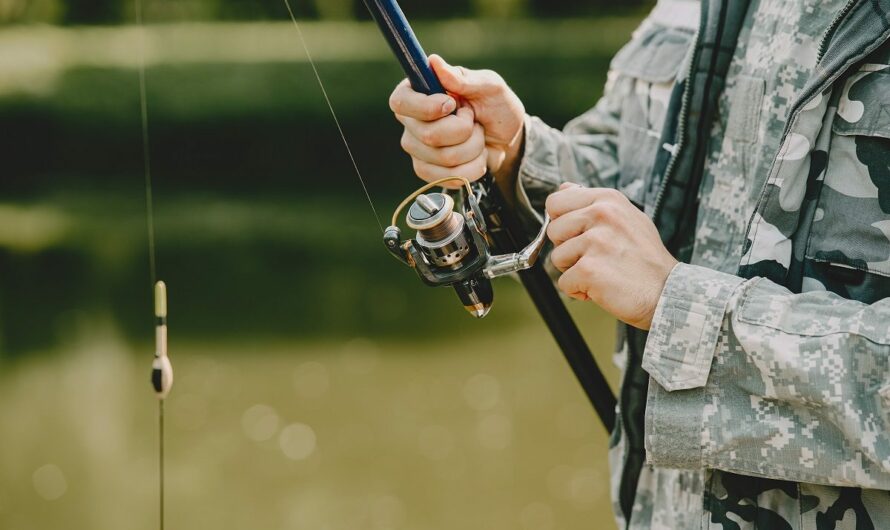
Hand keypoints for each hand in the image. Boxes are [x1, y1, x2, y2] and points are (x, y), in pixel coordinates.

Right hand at [389, 55, 524, 185]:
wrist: (507, 139)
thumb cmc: (496, 106)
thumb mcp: (489, 86)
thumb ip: (462, 78)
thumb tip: (434, 62)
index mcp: (418, 92)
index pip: (401, 102)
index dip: (426, 108)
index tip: (451, 104)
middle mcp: (411, 121)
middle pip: (429, 135)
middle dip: (464, 130)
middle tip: (473, 120)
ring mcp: (417, 148)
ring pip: (444, 158)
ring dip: (473, 148)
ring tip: (478, 137)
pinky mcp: (427, 170)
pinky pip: (448, 176)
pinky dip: (472, 168)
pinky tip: (475, 157)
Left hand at [545, 184, 677, 329]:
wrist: (668, 292)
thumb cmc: (645, 259)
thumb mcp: (626, 217)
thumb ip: (593, 203)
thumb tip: (565, 188)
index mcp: (607, 200)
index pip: (556, 201)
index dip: (561, 221)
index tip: (577, 234)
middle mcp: (601, 215)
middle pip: (553, 230)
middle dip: (567, 248)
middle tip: (595, 257)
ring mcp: (595, 242)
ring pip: (557, 257)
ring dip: (574, 270)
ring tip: (602, 271)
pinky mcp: (589, 269)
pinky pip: (563, 282)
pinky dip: (579, 290)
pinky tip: (601, 287)